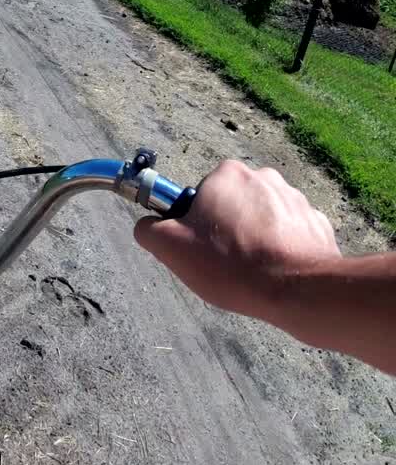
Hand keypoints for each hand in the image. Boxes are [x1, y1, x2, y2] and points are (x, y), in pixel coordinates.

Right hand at [134, 160, 339, 323]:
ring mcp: (295, 198)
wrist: (297, 289)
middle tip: (220, 260)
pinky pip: (288, 232)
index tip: (198, 246)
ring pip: (260, 218)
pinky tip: (273, 270)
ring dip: (253, 238)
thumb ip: (148, 228)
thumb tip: (147, 226)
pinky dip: (279, 248)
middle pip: (230, 204)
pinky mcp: (317, 222)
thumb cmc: (230, 265)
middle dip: (224, 228)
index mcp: (227, 175)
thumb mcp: (170, 247)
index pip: (198, 196)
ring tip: (248, 269)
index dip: (194, 223)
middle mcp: (264, 177)